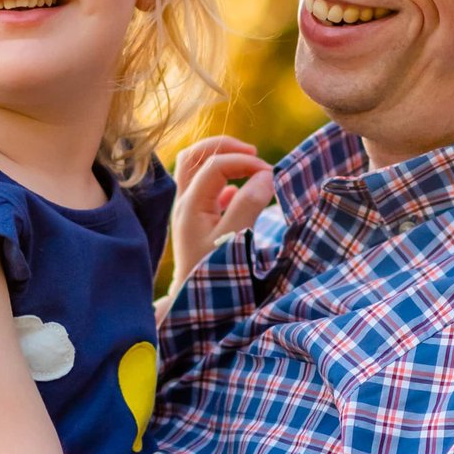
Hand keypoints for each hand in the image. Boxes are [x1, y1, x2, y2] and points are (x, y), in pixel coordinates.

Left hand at [170, 136, 273, 287]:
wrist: (195, 306)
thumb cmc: (214, 276)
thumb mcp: (234, 241)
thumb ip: (248, 206)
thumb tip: (265, 175)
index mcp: (190, 205)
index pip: (215, 164)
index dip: (244, 162)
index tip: (270, 173)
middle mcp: (183, 203)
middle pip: (194, 156)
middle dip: (224, 147)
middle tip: (253, 153)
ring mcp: (187, 211)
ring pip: (196, 168)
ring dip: (221, 160)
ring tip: (249, 164)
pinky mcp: (196, 220)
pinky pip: (204, 188)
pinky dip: (223, 180)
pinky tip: (239, 191)